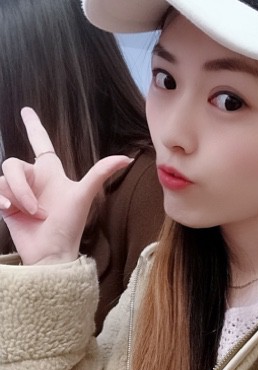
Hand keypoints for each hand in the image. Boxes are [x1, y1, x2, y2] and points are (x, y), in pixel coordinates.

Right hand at [0, 107, 132, 264]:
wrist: (51, 252)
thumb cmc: (69, 225)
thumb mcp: (84, 196)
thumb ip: (101, 173)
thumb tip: (127, 157)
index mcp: (51, 172)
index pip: (40, 143)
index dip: (33, 126)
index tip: (26, 110)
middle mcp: (34, 179)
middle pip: (14, 164)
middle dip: (23, 186)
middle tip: (38, 210)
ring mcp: (19, 192)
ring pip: (4, 178)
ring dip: (18, 197)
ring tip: (32, 214)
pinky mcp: (6, 204)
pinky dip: (1, 200)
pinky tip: (10, 211)